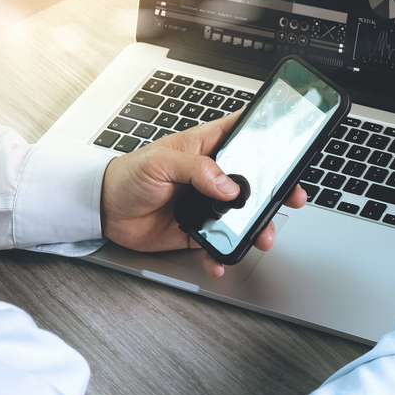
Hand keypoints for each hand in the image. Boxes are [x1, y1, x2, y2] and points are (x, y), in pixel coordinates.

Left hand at [100, 113, 306, 277]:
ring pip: (244, 215)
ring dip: (257, 228)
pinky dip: (222, 254)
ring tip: (262, 238)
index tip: (292, 147)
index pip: (245, 134)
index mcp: (207, 147)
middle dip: (277, 190)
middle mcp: (213, 175)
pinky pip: (218, 244)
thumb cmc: (127, 175)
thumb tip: (229, 186)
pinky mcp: (198, 230)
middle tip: (292, 198)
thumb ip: (198, 169)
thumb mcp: (160, 161)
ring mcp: (208, 203)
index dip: (270, 137)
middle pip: (256, 179)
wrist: (102, 210)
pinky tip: (221, 259)